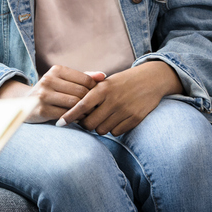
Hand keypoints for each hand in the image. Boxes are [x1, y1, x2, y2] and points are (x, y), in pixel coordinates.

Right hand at [0, 65, 106, 123]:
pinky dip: (74, 118)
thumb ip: (85, 77)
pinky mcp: (41, 109)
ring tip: (87, 114)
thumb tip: (103, 76)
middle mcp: (48, 79)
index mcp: (57, 69)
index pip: (85, 79)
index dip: (95, 90)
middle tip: (96, 109)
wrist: (26, 103)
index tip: (97, 98)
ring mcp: (43, 95)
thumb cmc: (52, 91)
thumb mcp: (66, 80)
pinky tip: (76, 119)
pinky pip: (65, 115)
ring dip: (84, 112)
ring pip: (74, 104)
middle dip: (91, 102)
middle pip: (81, 92)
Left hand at [56, 61, 183, 136]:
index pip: (81, 106)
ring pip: (102, 130)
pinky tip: (116, 120)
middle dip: (86, 124)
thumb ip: (92, 93)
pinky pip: (116, 132)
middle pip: (90, 124)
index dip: (69, 116)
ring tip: (104, 118)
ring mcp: (124, 110)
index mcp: (103, 89)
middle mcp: (113, 100)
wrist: (151, 79)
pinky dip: (113, 129)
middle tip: (88, 120)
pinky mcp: (135, 118)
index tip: (60, 123)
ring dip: (100, 127)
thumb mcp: (107, 82)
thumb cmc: (124, 81)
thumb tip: (74, 109)